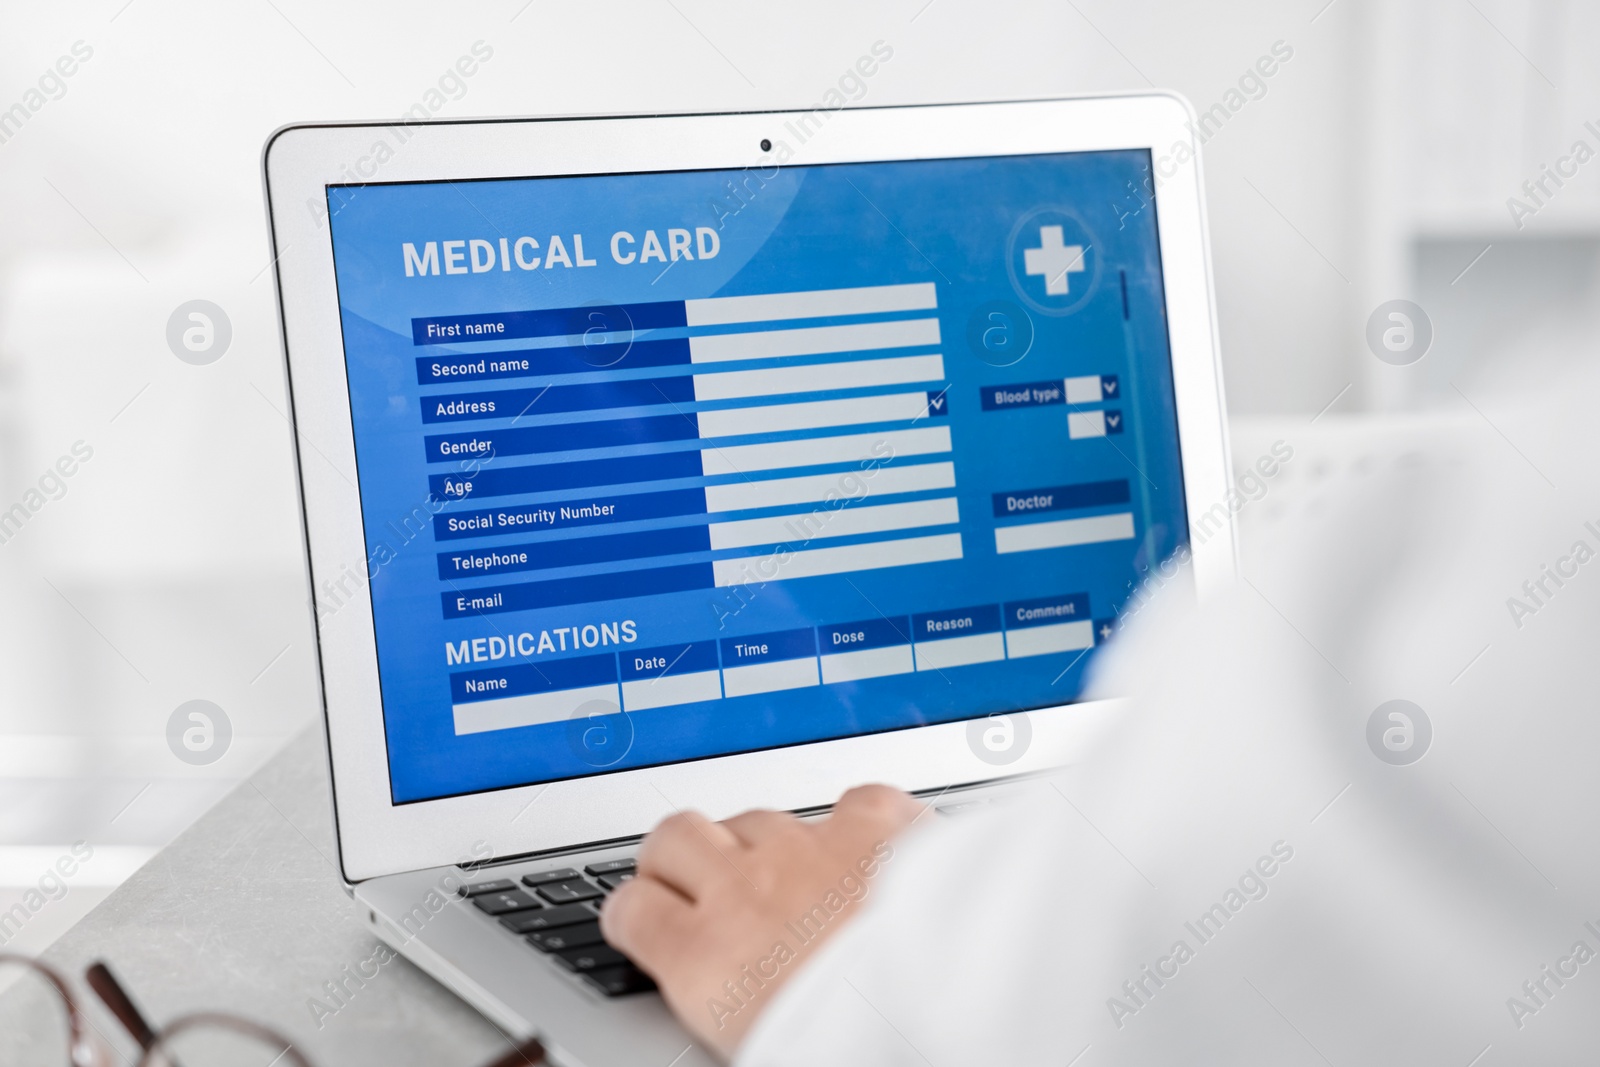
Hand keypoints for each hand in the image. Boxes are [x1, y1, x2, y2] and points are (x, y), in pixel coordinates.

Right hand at [600, 785, 922, 1059]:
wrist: (959, 1006)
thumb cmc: (862, 1043)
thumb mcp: (763, 1046)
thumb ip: (728, 1000)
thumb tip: (729, 999)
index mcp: (706, 961)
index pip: (631, 910)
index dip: (637, 913)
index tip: (646, 919)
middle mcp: (747, 890)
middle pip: (674, 837)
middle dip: (678, 855)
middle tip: (697, 880)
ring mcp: (811, 848)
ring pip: (753, 817)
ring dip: (760, 843)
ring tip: (787, 878)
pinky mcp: (878, 825)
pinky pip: (848, 803)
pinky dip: (852, 822)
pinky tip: (865, 847)